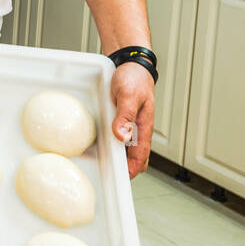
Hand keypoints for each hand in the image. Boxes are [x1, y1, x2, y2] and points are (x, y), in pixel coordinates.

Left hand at [110, 62, 154, 177]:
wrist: (132, 65)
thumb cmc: (133, 78)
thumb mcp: (128, 95)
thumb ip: (125, 116)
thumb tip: (122, 136)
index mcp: (143, 127)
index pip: (140, 157)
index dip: (131, 171)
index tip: (120, 180)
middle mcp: (138, 129)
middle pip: (135, 158)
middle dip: (125, 170)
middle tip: (109, 177)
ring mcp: (131, 126)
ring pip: (127, 149)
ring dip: (118, 159)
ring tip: (103, 166)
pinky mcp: (123, 120)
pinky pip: (120, 138)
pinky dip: (113, 146)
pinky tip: (101, 146)